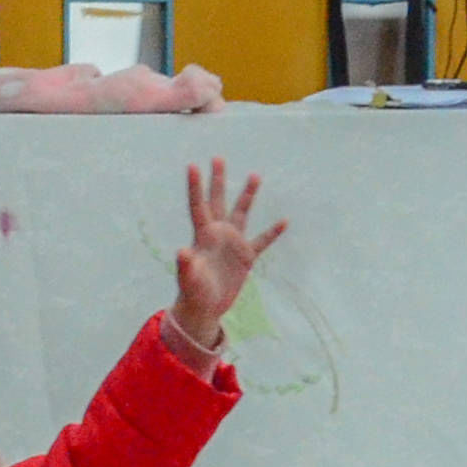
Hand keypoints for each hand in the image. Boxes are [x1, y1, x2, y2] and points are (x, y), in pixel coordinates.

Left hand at [172, 160, 285, 348]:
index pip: (199, 206)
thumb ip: (185, 265)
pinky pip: (262, 241)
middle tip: (218, 157)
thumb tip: (181, 251)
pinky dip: (272, 233)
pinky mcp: (245, 257)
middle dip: (218, 180)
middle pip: (218, 201)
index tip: (193, 165)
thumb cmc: (192, 294)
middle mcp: (217, 234)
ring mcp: (232, 244)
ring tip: (254, 175)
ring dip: (247, 195)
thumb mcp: (188, 280)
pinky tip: (284, 221)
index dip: (196, 187)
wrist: (204, 308)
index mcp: (202, 236)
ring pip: (241, 213)